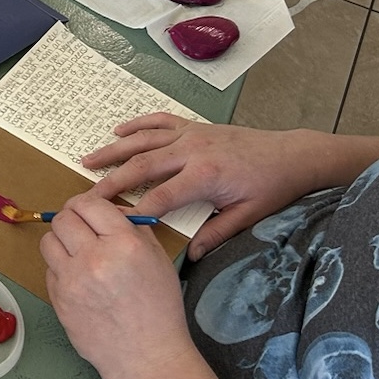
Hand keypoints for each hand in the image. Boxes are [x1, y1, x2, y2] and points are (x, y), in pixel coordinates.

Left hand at [41, 194, 192, 378]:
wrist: (145, 355)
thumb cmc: (158, 310)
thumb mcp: (157, 260)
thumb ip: (133, 230)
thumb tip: (110, 212)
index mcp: (124, 244)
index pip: (88, 204)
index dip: (86, 204)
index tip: (88, 210)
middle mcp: (94, 258)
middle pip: (63, 219)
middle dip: (71, 219)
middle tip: (81, 228)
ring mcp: (71, 280)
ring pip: (48, 241)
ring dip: (61, 242)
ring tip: (78, 253)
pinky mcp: (58, 299)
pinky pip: (49, 270)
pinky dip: (60, 268)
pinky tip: (79, 279)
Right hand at [84, 114, 328, 259]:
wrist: (293, 155)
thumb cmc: (272, 188)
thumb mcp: (248, 215)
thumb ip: (215, 234)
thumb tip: (190, 256)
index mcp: (205, 175)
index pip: (161, 196)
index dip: (135, 211)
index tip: (112, 225)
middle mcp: (193, 150)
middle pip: (142, 165)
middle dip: (111, 181)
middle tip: (85, 196)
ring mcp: (192, 134)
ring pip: (144, 140)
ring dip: (114, 150)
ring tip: (87, 161)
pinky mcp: (195, 126)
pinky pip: (160, 121)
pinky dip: (138, 124)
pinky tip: (118, 131)